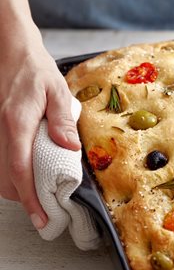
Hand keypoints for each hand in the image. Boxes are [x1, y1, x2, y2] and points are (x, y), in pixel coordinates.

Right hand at [0, 40, 80, 228]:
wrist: (11, 51)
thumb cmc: (36, 70)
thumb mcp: (57, 91)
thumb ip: (62, 121)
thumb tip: (71, 148)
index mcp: (17, 122)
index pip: (20, 169)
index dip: (29, 198)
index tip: (41, 218)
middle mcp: (1, 130)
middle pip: (6, 178)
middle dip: (24, 199)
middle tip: (47, 211)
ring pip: (0, 172)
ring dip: (18, 188)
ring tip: (41, 197)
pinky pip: (0, 160)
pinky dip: (13, 173)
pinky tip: (30, 174)